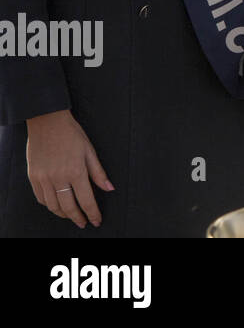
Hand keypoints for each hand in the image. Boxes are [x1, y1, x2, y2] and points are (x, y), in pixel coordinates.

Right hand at [25, 109, 113, 228]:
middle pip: (68, 207)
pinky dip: (49, 205)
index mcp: (76, 171)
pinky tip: (57, 205)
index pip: (86, 200)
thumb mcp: (90, 151)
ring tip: (72, 215)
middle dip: (78, 218)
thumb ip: (98, 173)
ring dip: (63, 214)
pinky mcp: (33, 177)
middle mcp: (58, 178)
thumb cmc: (72, 134)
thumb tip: (110, 189)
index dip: (93, 213)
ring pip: (53, 206)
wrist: (47, 121)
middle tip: (84, 223)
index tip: (97, 221)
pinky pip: (40, 198)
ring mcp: (43, 178)